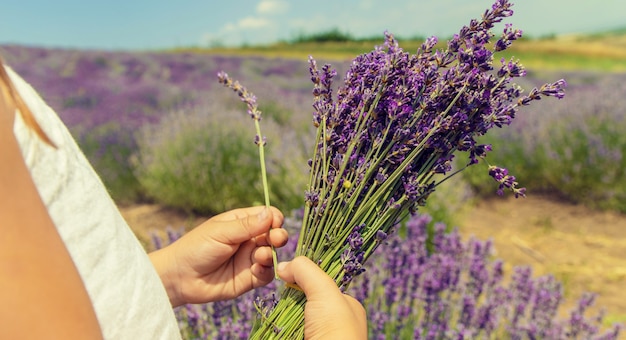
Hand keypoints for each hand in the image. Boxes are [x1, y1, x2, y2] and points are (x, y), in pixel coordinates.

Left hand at [149, 206, 286, 306]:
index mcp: (241, 223)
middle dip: (278, 236)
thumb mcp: (221, 232)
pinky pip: (266, 275)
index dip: (274, 219)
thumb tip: (270, 213)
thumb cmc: (196, 248)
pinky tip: (256, 270)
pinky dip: (266, 272)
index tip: (274, 223)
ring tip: (258, 256)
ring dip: (270, 254)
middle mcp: (248, 240)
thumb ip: (246, 225)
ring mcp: (249, 259)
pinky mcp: (249, 279)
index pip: (267, 216)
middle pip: (274, 235)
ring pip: (272, 255)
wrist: (180, 278)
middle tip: (276, 239)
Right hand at [277, 256, 366, 339]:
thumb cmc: (336, 332)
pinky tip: (270, 326)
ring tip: (272, 312)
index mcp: (345, 307)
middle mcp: (332, 323)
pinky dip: (274, 330)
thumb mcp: (325, 292)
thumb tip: (284, 266)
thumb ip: (307, 271)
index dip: (302, 278)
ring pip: (288, 320)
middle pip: (301, 302)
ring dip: (278, 317)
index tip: (284, 273)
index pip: (320, 285)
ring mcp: (314, 336)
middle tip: (277, 293)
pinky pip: (281, 333)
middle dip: (287, 299)